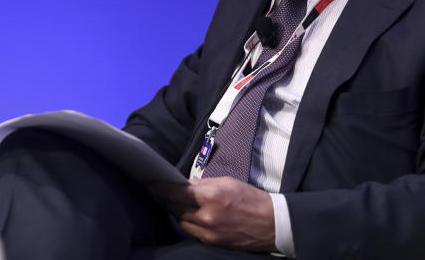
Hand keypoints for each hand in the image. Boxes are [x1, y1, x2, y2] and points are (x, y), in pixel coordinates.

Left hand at [149, 177, 276, 252]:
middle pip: (176, 207)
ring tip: (168, 202)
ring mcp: (208, 231)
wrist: (272, 223)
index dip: (162, 188)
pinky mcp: (211, 241)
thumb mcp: (228, 183)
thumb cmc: (252, 199)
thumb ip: (204, 184)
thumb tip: (184, 185)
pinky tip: (184, 214)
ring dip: (174, 210)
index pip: (178, 192)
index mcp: (212, 196)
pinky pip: (191, 230)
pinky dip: (186, 221)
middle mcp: (207, 215)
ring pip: (181, 220)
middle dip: (164, 199)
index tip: (152, 184)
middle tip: (155, 192)